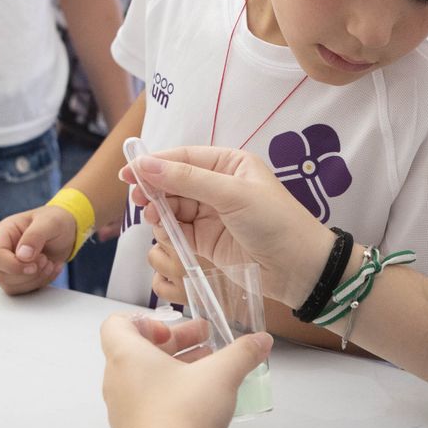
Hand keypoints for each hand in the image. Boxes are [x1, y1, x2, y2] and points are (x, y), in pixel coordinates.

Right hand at [0, 205, 76, 294]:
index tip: (33, 266)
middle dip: (28, 273)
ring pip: (12, 286)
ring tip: (50, 263)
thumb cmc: (56, 221)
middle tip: (46, 260)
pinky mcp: (19, 277)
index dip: (13, 265)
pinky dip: (41, 282)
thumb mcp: (50, 222)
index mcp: (4, 232)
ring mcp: (9, 265)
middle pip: (2, 274)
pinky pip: (24, 290)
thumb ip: (35, 236)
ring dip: (36, 279)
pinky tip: (52, 268)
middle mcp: (3, 250)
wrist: (67, 231)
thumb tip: (22, 256)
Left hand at [100, 313, 273, 427]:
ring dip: (175, 368)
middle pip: (138, 350)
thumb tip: (263, 339)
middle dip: (175, 342)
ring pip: (145, 377)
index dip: (145, 320)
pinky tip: (202, 401)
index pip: (117, 324)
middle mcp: (116, 380)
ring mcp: (122, 410)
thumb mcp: (222, 374)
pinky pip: (148, 402)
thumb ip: (243, 352)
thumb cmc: (185, 409)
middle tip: (207, 342)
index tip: (174, 331)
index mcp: (126, 356)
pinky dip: (171, 393)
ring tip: (211, 371)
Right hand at [119, 147, 332, 307]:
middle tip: (139, 201)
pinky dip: (167, 233)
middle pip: (172, 183)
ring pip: (171, 209)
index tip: (128, 172)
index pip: (183, 157)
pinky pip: (177, 232)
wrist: (299, 269)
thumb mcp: (233, 194)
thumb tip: (146, 164)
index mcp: (229, 164)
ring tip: (157, 221)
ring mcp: (211, 214)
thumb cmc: (276, 223)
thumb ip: (187, 179)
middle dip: (154, 191)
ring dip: (159, 214)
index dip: (154, 163)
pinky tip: (167, 235)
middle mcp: (218, 186)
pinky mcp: (206, 241)